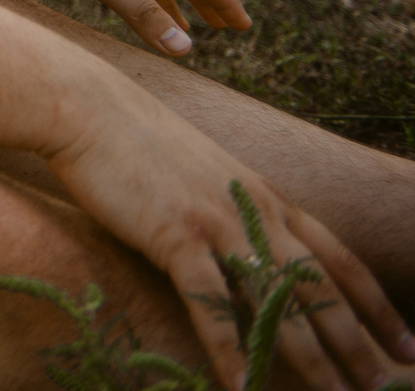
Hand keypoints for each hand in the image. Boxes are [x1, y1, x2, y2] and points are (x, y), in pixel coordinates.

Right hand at [45, 87, 414, 390]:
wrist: (86, 105)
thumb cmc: (132, 137)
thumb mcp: (202, 171)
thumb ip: (231, 208)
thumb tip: (243, 243)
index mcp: (264, 196)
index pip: (339, 258)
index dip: (375, 304)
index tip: (407, 342)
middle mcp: (254, 211)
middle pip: (321, 289)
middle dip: (358, 344)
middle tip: (386, 387)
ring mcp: (219, 223)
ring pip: (280, 303)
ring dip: (312, 358)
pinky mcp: (176, 235)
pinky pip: (212, 306)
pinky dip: (231, 352)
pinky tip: (241, 389)